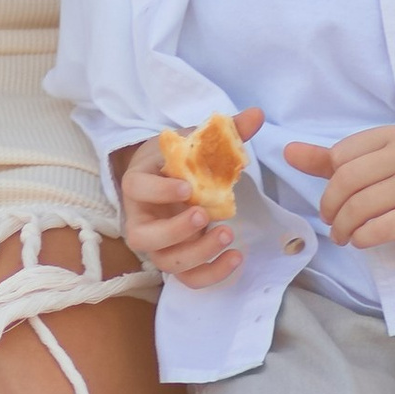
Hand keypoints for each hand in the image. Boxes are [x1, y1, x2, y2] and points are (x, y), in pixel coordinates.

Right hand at [117, 108, 264, 289]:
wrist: (165, 180)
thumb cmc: (176, 161)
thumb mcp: (193, 142)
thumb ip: (224, 132)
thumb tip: (257, 114)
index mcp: (138, 183)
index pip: (138, 188)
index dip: (160, 190)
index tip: (188, 186)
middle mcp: (140, 218)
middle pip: (144, 237)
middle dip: (175, 230)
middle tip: (204, 215)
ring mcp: (156, 244)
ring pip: (166, 262)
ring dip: (197, 253)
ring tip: (227, 234)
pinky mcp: (174, 260)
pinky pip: (188, 279)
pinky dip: (211, 274)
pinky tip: (236, 258)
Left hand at [283, 127, 394, 255]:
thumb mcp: (370, 166)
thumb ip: (328, 160)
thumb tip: (287, 151)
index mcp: (390, 137)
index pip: (340, 157)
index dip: (329, 183)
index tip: (331, 200)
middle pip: (347, 181)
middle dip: (331, 207)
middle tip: (331, 222)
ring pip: (361, 206)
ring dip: (344, 227)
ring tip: (343, 236)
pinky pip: (381, 227)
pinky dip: (363, 238)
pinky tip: (361, 241)